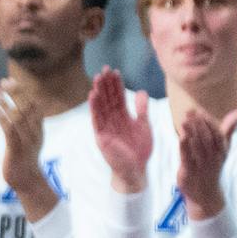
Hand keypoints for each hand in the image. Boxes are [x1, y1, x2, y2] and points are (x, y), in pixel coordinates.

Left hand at [0, 84, 55, 220]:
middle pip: (28, 106)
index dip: (23, 90)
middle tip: (3, 82)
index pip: (34, 103)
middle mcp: (35, 132)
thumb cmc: (25, 158)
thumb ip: (26, 123)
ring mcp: (27, 141)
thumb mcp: (28, 138)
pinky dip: (2, 118)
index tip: (11, 80)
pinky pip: (10, 132)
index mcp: (38, 128)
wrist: (28, 182)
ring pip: (18, 117)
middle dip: (16, 92)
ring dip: (6, 102)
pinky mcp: (17, 150)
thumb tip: (18, 107)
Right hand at [88, 69, 151, 191]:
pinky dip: (94, 108)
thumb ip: (142, 109)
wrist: (136, 169)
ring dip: (98, 92)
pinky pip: (97, 120)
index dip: (116, 84)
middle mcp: (112, 119)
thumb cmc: (139, 149)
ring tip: (97, 78)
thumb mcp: (144, 126)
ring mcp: (106, 127)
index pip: (118, 96)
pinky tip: (92, 95)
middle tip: (104, 68)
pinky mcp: (101, 136)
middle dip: (106, 84)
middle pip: (108, 98)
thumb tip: (142, 91)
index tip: (115, 70)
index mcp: (122, 116)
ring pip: (101, 106)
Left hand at [176, 106, 236, 220]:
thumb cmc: (213, 165)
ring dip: (191, 133)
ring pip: (197, 147)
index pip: (217, 134)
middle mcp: (213, 158)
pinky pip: (187, 158)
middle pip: (207, 139)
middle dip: (199, 124)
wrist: (205, 194)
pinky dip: (185, 147)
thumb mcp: (222, 148)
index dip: (209, 122)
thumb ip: (228, 129)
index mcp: (221, 151)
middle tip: (190, 111)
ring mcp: (201, 166)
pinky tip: (181, 136)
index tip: (199, 111)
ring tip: (184, 120)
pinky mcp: (189, 173)